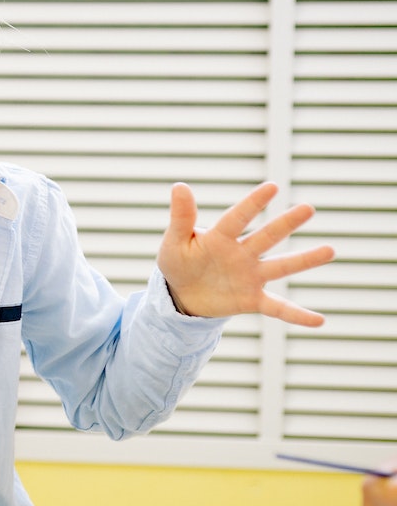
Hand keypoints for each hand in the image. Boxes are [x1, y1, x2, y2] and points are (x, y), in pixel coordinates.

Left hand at [156, 182, 333, 325]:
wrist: (182, 294)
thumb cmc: (180, 261)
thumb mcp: (174, 241)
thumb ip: (181, 217)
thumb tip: (180, 185)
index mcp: (221, 237)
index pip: (237, 218)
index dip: (253, 204)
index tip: (272, 187)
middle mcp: (242, 253)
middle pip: (266, 237)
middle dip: (286, 223)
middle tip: (308, 208)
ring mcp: (250, 276)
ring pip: (280, 267)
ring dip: (304, 260)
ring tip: (330, 250)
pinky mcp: (252, 299)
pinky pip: (278, 307)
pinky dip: (297, 315)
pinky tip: (319, 320)